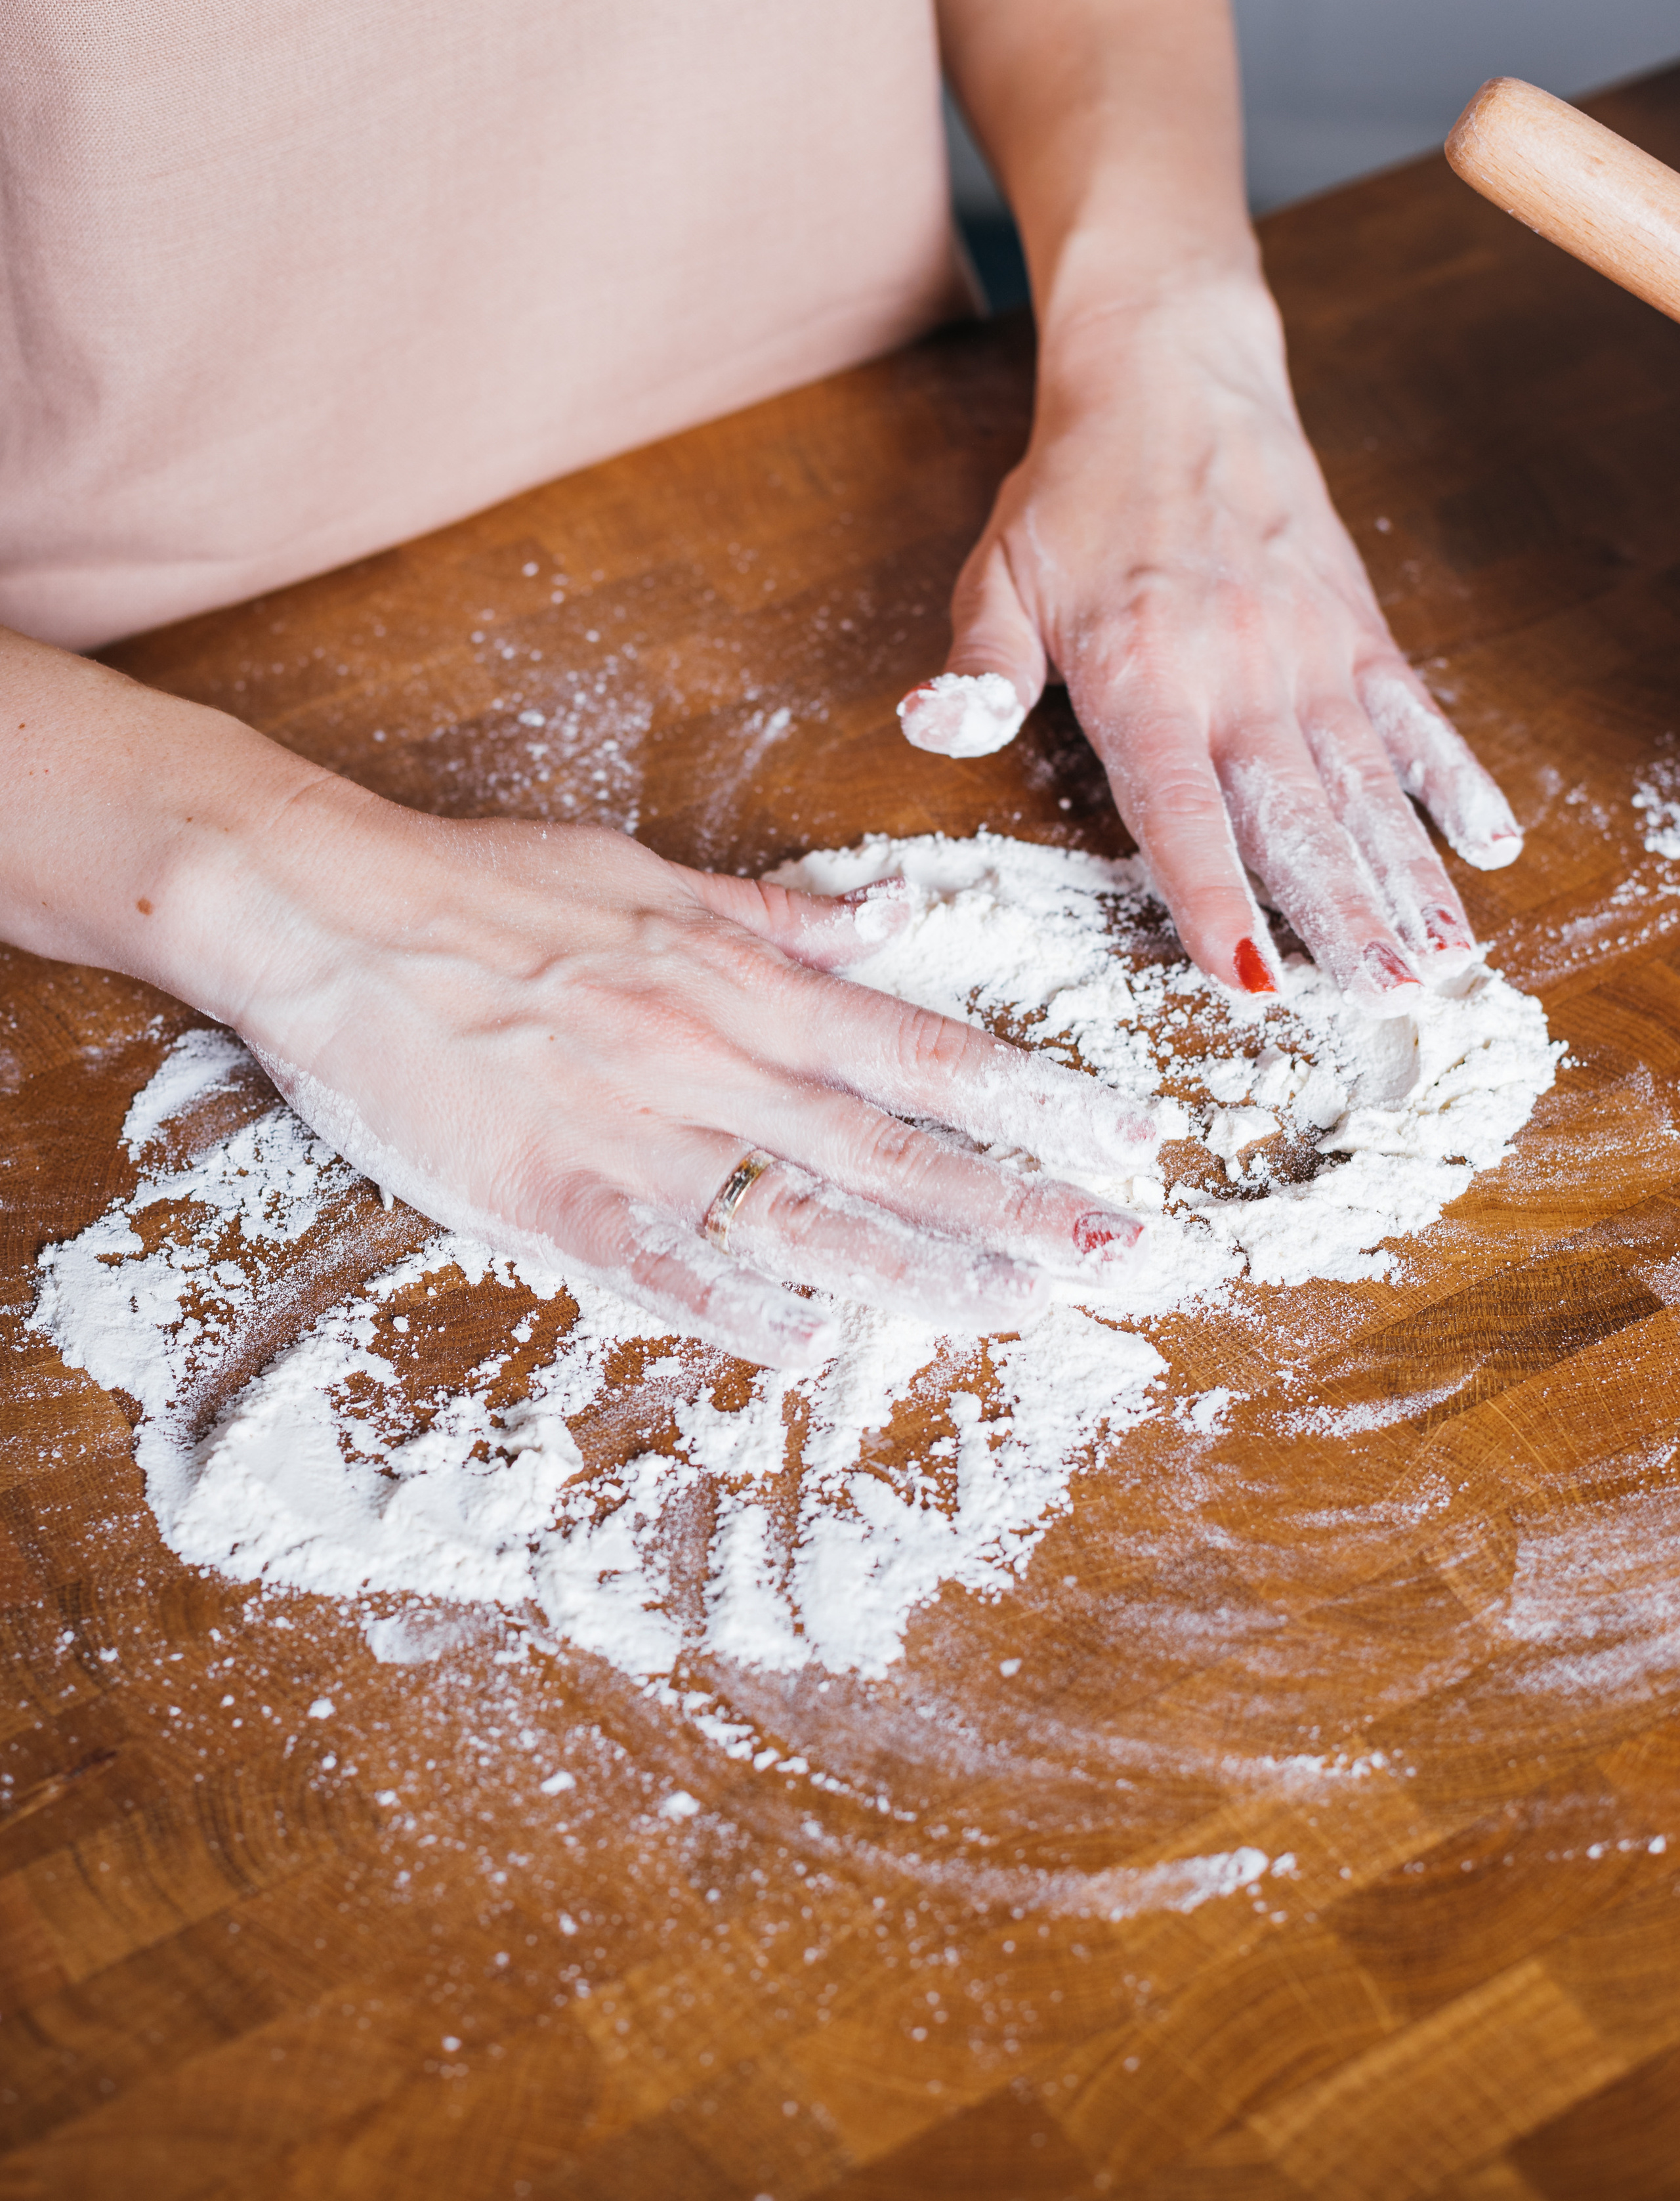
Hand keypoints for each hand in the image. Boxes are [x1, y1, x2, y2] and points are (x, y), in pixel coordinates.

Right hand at [227, 794, 1167, 1368]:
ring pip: (797, 1208)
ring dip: (917, 1265)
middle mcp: (708, 1055)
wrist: (330, 905)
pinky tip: (802, 1342)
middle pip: (890, 1145)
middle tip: (1128, 1251)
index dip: (1034, 1098)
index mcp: (739, 982)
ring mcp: (628, 1126)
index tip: (1126, 1134)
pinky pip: (650, 1255)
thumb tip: (897, 925)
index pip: (920, 1052)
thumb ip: (781, 923)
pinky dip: (727, 1298)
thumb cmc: (492, 887)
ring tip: (1020, 1307)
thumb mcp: (654, 879)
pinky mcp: (541, 1187)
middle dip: (1019, 1202)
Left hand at [899, 274, 1519, 1000]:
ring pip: (1364, 784)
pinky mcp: (1355, 627)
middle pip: (1294, 816)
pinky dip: (1455, 777)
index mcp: (1143, 673)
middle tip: (1383, 1005)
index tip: (1250, 980)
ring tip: (1439, 961)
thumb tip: (932, 728)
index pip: (1181, 809)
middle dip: (1340, 918)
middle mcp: (1238, 670)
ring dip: (1404, 877)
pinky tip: (1492, 843)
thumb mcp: (999, 574)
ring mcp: (1308, 650)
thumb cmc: (1075, 493)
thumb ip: (978, 669)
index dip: (1215, 898)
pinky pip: (1414, 715)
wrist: (1174, 375)